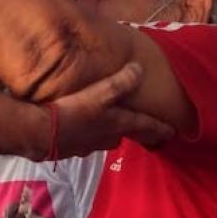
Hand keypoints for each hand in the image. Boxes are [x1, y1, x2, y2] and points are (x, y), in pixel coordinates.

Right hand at [47, 62, 173, 158]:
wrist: (42, 134)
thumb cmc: (75, 112)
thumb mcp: (101, 93)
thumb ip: (121, 82)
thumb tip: (139, 69)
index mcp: (118, 124)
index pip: (145, 126)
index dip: (159, 127)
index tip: (173, 132)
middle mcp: (107, 138)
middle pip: (126, 133)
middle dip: (134, 130)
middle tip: (142, 128)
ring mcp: (89, 145)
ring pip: (106, 137)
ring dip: (110, 132)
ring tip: (111, 125)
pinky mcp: (72, 148)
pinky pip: (87, 139)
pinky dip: (90, 133)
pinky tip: (82, 128)